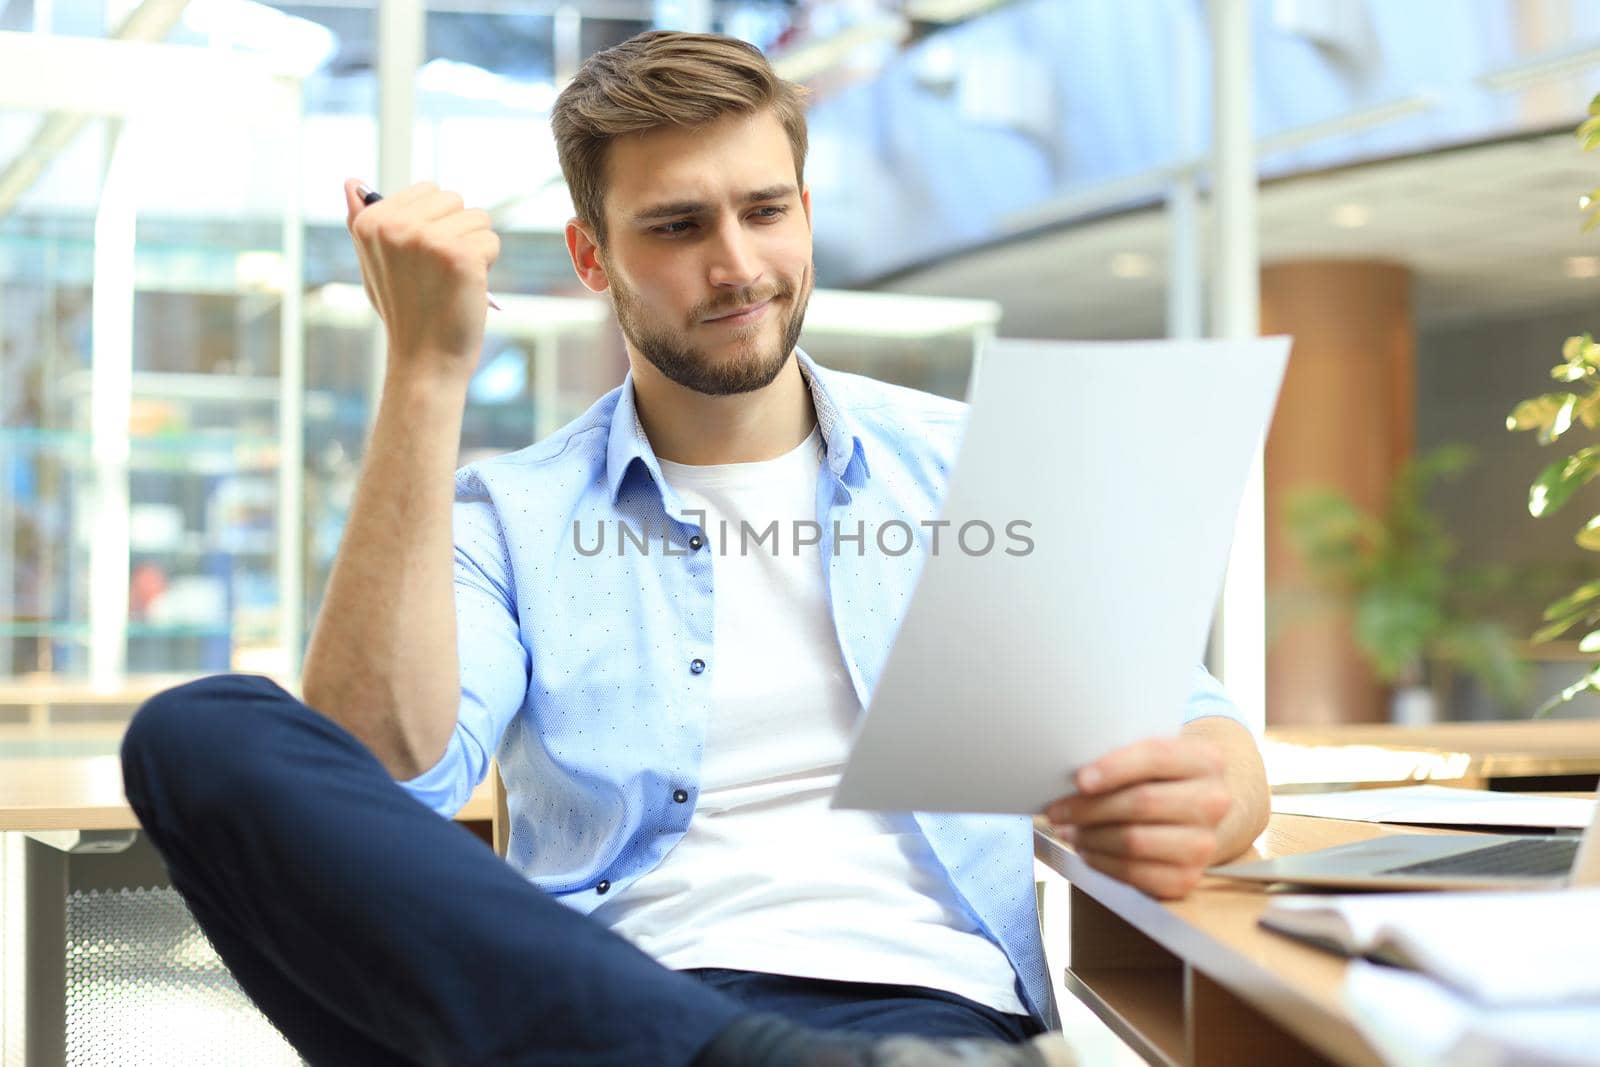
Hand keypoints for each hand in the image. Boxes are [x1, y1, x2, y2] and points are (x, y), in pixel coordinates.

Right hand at [343, 178, 500, 384]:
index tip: (424, 258)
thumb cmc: (403, 311)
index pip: (427, 190)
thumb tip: (351, 180)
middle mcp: (395, 226)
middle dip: (458, 230)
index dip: (437, 222)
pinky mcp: (459, 255)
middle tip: (442, 271)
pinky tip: (467, 287)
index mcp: (371, 222)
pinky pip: (490, 240)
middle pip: (454, 199)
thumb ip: (364, 222)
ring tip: (454, 279)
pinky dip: (488, 264)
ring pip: (478, 217)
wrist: (424, 359)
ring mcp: (428, 239)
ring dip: (475, 247)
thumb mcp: (372, 264)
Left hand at [1044, 736, 1230, 899]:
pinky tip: (1086, 849)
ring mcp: (1204, 844)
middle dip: (1089, 808)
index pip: (1156, 757)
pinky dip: (1100, 862)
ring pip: (1134, 841)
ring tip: (1067, 829)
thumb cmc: (1159, 779)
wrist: (1192, 815)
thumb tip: (1071, 775)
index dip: (1114, 768)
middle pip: (1141, 803)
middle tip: (1056, 810)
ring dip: (1090, 837)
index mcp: (1206, 759)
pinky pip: (1133, 873)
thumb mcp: (1150, 756)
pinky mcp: (1187, 878)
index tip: (1080, 779)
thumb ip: (1122, 756)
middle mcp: (1214, 802)